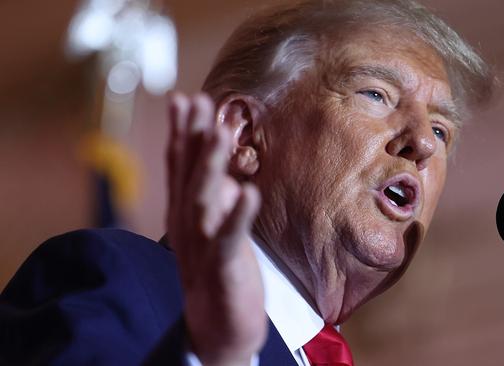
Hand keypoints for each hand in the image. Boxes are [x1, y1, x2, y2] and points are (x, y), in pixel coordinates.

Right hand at [166, 92, 265, 365]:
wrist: (218, 328)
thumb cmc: (218, 272)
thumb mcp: (213, 230)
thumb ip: (216, 201)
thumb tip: (227, 174)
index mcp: (185, 214)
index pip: (180, 167)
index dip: (182, 133)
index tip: (185, 98)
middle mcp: (188, 226)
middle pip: (187, 176)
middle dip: (192, 137)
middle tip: (198, 100)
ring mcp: (202, 247)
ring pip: (202, 201)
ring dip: (210, 166)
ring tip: (219, 132)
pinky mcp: (222, 269)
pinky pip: (230, 238)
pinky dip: (237, 215)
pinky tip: (248, 191)